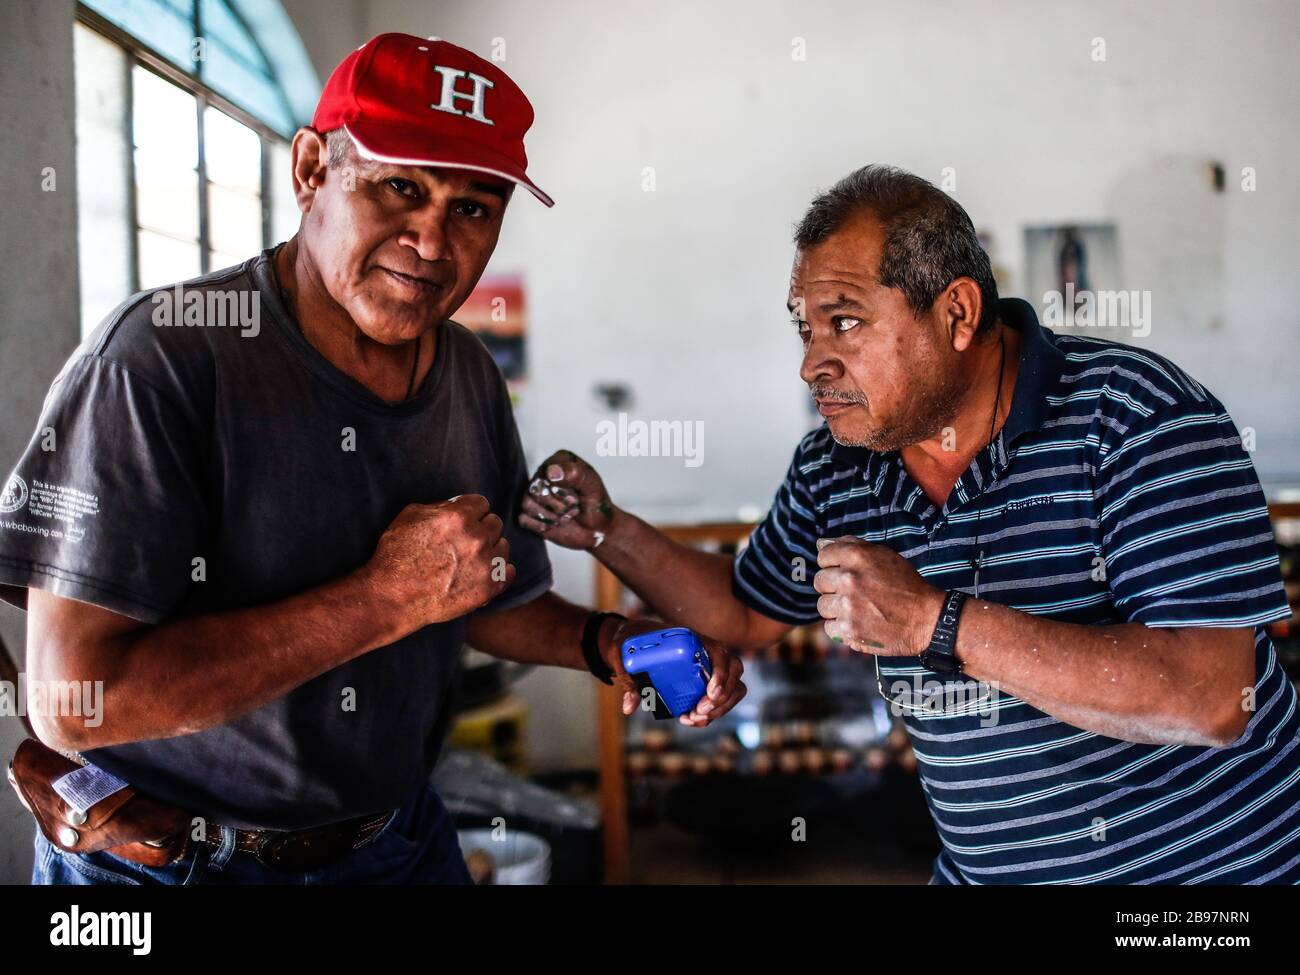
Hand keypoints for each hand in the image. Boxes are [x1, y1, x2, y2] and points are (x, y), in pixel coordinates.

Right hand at [365, 495, 513, 628]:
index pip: (482, 503)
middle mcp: (477, 538)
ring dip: (490, 550)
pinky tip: (483, 574)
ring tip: (469, 561)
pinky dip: (499, 572)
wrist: (393, 598)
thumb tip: (458, 505)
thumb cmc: (396, 555)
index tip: (464, 522)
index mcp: (459, 517)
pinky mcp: (489, 588)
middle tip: (464, 543)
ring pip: (503, 546)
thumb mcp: (411, 516)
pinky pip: (509, 572)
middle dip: (481, 529)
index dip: (471, 512)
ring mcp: (485, 564)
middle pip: (495, 523)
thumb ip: (440, 506)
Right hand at [518, 450, 615, 549]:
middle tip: (573, 508)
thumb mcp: (592, 487)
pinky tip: (554, 524)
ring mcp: (536, 494)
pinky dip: (540, 525)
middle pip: (535, 489)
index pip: (545, 472)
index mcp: (560, 462)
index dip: (560, 490)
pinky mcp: (531, 513)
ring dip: (550, 516)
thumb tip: (552, 472)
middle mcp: (545, 475)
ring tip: (565, 517)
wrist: (598, 530)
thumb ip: (575, 474)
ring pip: (527, 503)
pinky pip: (523, 518)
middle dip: (557, 505)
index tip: (576, 496)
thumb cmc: (597, 505)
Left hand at [604, 618, 746, 726]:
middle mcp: (706, 651)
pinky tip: (692, 718)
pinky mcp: (706, 680)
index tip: (709, 693)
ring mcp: (709, 666)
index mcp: (691, 639)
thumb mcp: (624, 657)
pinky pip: (722, 697)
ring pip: (732, 688)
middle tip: (699, 711)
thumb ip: (628, 680)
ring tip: (694, 718)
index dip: (720, 674)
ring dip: (719, 708)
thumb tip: (629, 706)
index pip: (719, 653)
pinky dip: (712, 712)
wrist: (633, 639)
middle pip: (734, 673)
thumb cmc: (632, 643)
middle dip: (722, 697)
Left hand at [813, 536, 943, 654]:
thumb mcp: (883, 555)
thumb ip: (851, 545)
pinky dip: (841, 628)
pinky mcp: (849, 629)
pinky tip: (859, 623)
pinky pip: (829, 627)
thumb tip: (820, 543)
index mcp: (857, 556)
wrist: (927, 618)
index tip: (846, 572)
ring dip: (837, 608)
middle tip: (855, 593)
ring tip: (858, 609)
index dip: (833, 565)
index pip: (823, 556)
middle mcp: (849, 578)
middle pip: (820, 581)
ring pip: (822, 605)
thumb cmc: (905, 584)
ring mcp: (848, 605)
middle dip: (833, 587)